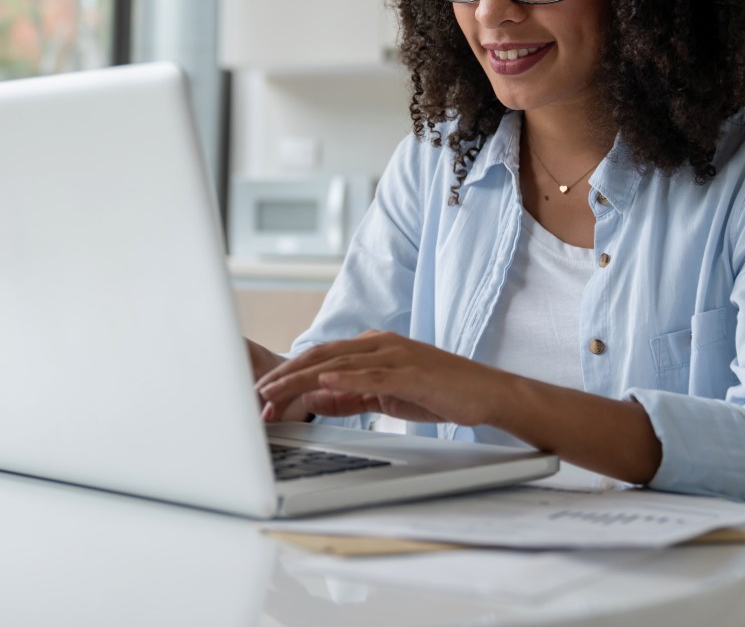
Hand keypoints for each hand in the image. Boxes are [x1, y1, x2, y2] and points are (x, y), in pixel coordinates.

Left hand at [254, 330, 510, 425]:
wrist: (486, 393)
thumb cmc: (439, 393)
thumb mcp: (386, 396)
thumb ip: (351, 396)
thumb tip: (315, 400)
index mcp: (373, 347)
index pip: (321, 358)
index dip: (289, 374)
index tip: (264, 393)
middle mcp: (380, 344)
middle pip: (322, 357)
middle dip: (286, 375)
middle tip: (258, 394)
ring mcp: (396, 355)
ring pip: (339, 365)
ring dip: (303, 379)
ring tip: (276, 391)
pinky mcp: (411, 371)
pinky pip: (372, 375)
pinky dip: (346, 379)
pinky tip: (324, 384)